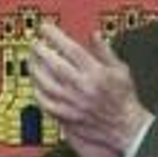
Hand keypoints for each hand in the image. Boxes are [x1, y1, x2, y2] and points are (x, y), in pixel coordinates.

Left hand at [29, 22, 152, 156]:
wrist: (126, 128)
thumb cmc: (124, 100)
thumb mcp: (121, 70)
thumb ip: (105, 51)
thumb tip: (94, 35)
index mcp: (96, 73)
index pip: (70, 49)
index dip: (55, 36)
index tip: (46, 29)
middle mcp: (82, 87)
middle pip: (54, 64)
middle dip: (40, 50)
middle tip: (35, 43)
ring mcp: (72, 103)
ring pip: (45, 83)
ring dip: (35, 69)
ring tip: (31, 60)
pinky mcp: (67, 116)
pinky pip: (45, 102)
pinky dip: (37, 92)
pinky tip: (35, 84)